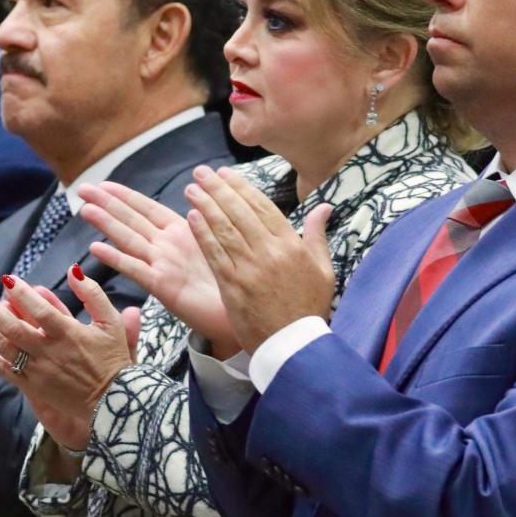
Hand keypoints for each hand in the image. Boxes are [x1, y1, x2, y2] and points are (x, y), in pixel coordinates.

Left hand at [0, 268, 140, 452]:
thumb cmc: (114, 358)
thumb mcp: (111, 321)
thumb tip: (73, 270)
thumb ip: (92, 293)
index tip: (6, 279)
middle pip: (12, 327)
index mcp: (69, 334)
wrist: (113, 401)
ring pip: (4, 346)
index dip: (21, 293)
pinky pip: (4, 369)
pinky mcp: (32, 387)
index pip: (40, 310)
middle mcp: (49, 353)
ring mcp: (38, 371)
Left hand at [79, 181, 232, 347]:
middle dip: (106, 202)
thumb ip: (186, 239)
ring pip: (128, 237)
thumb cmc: (224, 284)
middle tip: (83, 188)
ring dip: (105, 221)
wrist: (239, 311)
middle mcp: (171, 241)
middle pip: (133, 217)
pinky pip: (133, 268)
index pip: (147, 207)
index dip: (124, 196)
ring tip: (84, 208)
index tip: (104, 185)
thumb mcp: (205, 252)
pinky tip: (95, 248)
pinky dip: (113, 257)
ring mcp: (166, 261)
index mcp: (183, 230)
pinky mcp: (163, 284)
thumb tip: (169, 230)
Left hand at [187, 166, 333, 354]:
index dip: (241, 188)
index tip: (225, 174)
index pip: (263, 207)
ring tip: (191, 189)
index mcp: (292, 245)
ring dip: (205, 206)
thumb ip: (318, 235)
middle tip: (201, 172)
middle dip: (218, 189)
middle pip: (239, 212)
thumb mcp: (323, 269)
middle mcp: (270, 252)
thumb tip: (324, 207)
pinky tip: (191, 218)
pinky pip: (215, 254)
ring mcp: (250, 269)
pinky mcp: (232, 286)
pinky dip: (202, 234)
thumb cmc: (310, 307)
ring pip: (224, 229)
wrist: (294, 344)